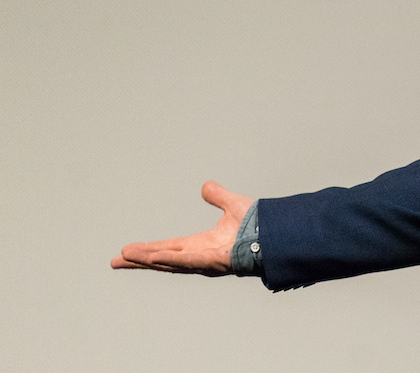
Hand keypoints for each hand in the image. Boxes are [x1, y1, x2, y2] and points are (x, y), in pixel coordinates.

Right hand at [111, 181, 250, 275]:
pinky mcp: (213, 261)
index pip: (167, 248)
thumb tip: (206, 186)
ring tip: (126, 257)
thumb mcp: (232, 205)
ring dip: (148, 259)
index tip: (127, 251)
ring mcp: (205, 261)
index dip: (147, 250)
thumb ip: (218, 196)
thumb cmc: (258, 226)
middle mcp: (199, 256)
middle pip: (162, 259)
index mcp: (200, 245)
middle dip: (140, 260)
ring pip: (170, 262)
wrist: (275, 234)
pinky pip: (188, 261)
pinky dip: (171, 259)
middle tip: (115, 261)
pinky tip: (154, 257)